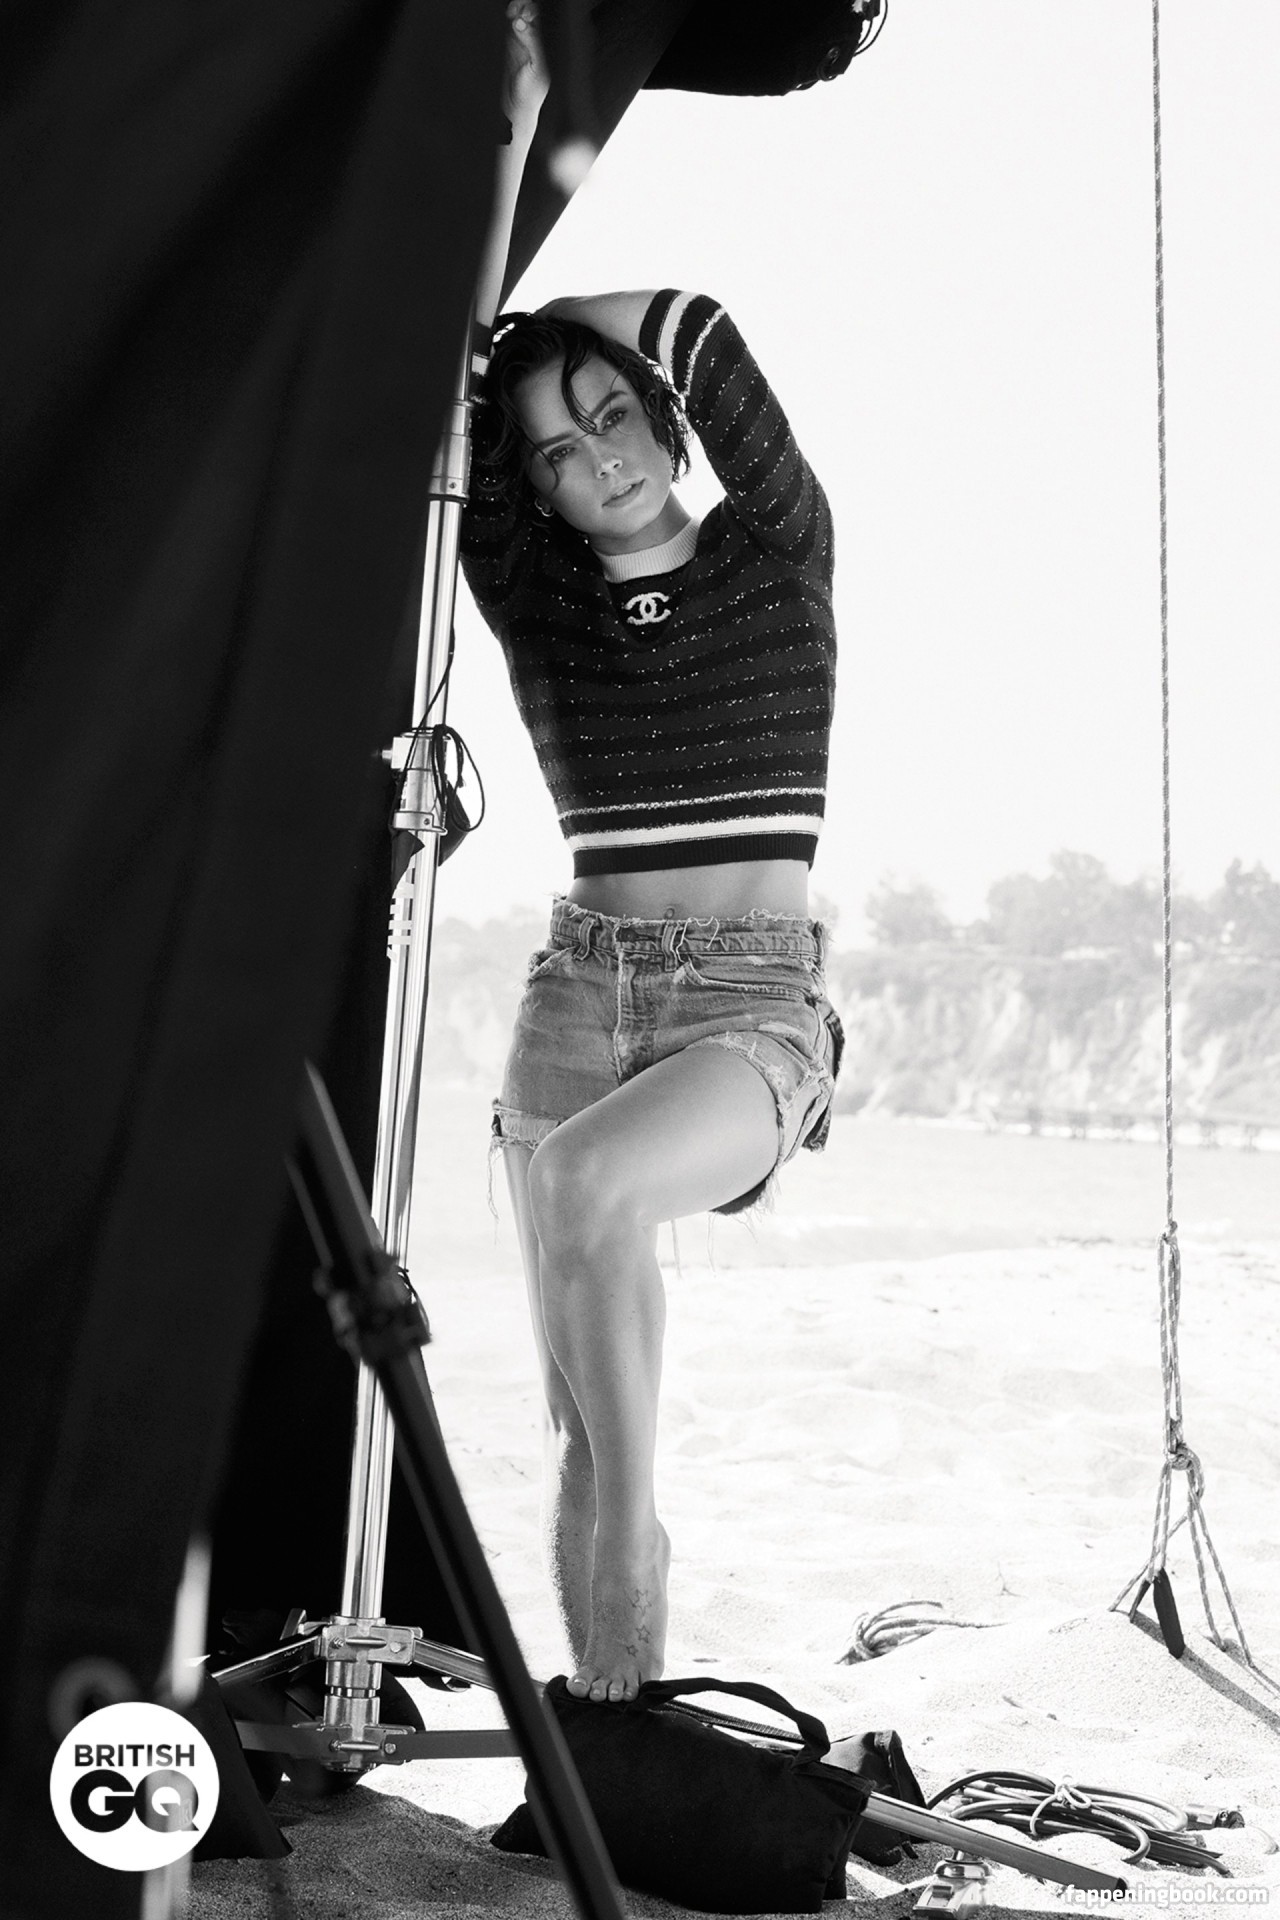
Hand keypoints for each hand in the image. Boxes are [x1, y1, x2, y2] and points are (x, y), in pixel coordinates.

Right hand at [504, 0, 548, 128]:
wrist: (516, 108)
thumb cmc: (532, 93)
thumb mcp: (537, 67)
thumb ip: (532, 42)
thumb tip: (520, 22)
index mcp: (549, 45)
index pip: (545, 19)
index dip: (535, 11)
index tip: (526, 14)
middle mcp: (538, 41)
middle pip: (533, 13)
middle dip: (524, 7)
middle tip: (517, 12)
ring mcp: (525, 41)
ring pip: (521, 16)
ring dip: (516, 10)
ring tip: (511, 15)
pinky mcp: (512, 45)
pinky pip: (511, 25)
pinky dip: (509, 19)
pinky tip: (509, 21)